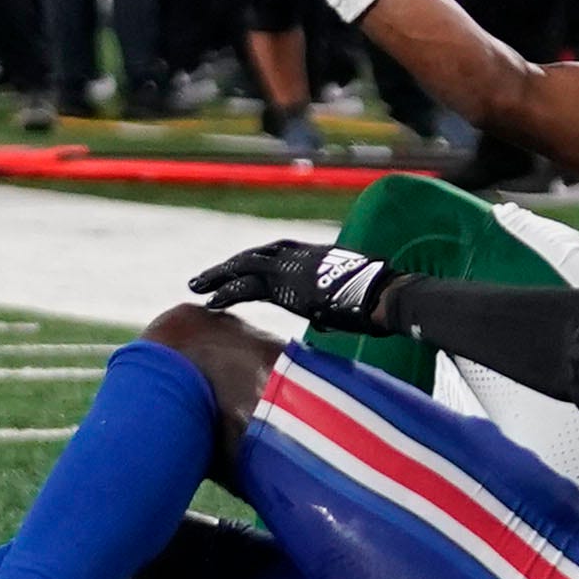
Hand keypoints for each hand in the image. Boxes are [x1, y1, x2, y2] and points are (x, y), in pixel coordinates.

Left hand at [190, 239, 401, 334]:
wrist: (382, 293)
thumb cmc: (376, 299)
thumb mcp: (349, 298)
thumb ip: (329, 308)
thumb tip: (322, 323)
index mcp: (313, 255)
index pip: (274, 255)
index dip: (252, 264)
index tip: (236, 271)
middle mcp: (298, 256)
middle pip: (253, 257)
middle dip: (227, 267)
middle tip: (203, 278)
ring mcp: (290, 267)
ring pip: (243, 267)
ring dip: (217, 276)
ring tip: (195, 286)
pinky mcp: (285, 285)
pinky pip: (247, 287)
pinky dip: (226, 292)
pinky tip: (209, 301)